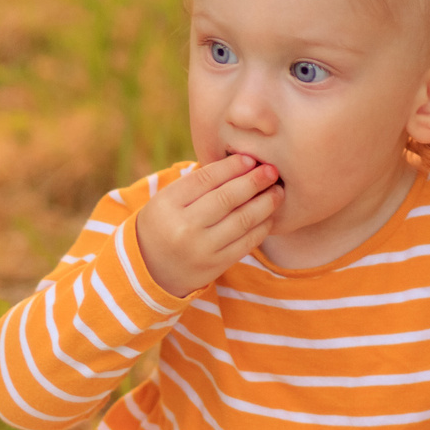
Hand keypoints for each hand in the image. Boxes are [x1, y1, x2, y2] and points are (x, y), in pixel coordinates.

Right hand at [135, 154, 281, 296]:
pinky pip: (246, 242)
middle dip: (254, 182)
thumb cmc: (165, 224)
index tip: (250, 159)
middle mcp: (184, 227)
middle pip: (227, 198)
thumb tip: (241, 163)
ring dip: (265, 203)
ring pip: (242, 220)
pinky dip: (262, 226)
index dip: (231, 167)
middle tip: (272, 171)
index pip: (205, 178)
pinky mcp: (216, 265)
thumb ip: (197, 183)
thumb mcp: (168, 200)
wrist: (151, 269)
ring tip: (277, 192)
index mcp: (168, 204)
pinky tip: (269, 215)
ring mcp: (201, 249)